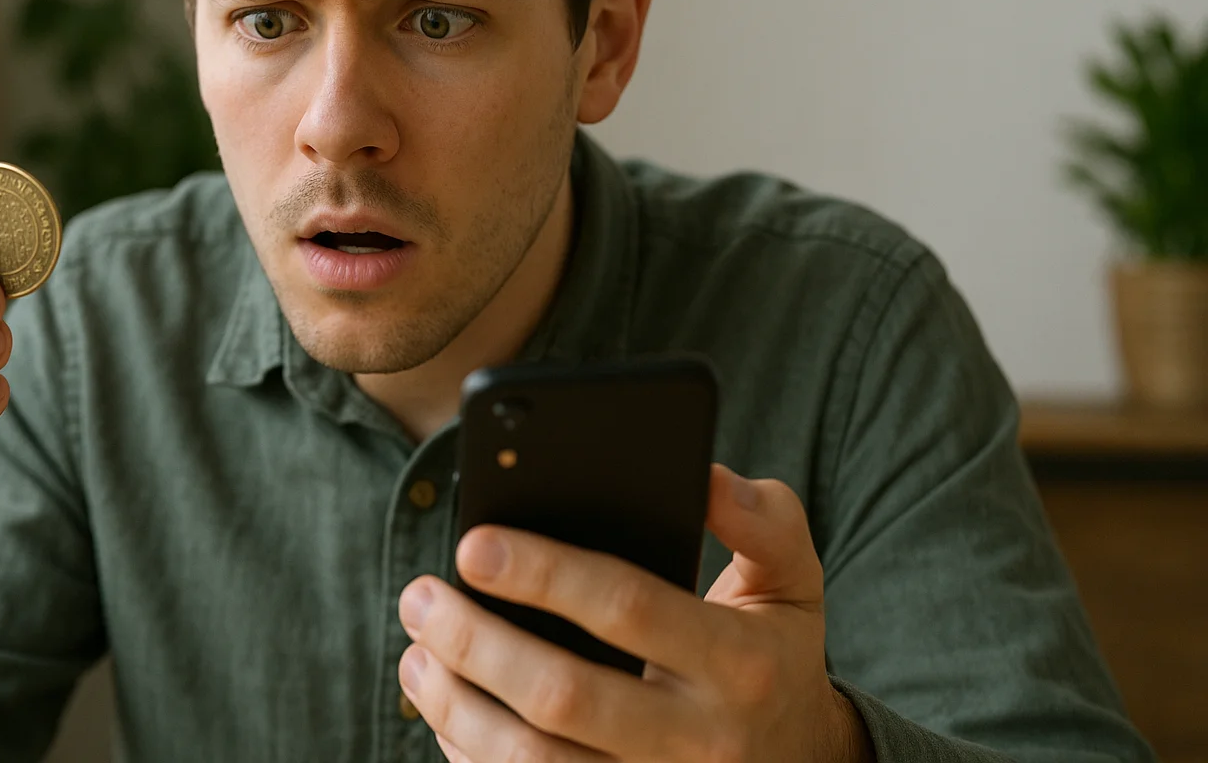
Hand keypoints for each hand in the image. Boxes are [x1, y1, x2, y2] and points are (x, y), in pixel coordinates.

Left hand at [397, 464, 871, 761]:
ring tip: (417, 653)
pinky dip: (472, 757)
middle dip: (476, 642)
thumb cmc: (774, 652)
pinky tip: (445, 709)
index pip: (629, 608)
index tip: (472, 543)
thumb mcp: (792, 579)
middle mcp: (702, 742)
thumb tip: (704, 474)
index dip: (545, 574)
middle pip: (564, 696)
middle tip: (419, 596)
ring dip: (457, 708)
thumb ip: (761, 520)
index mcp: (741, 663)